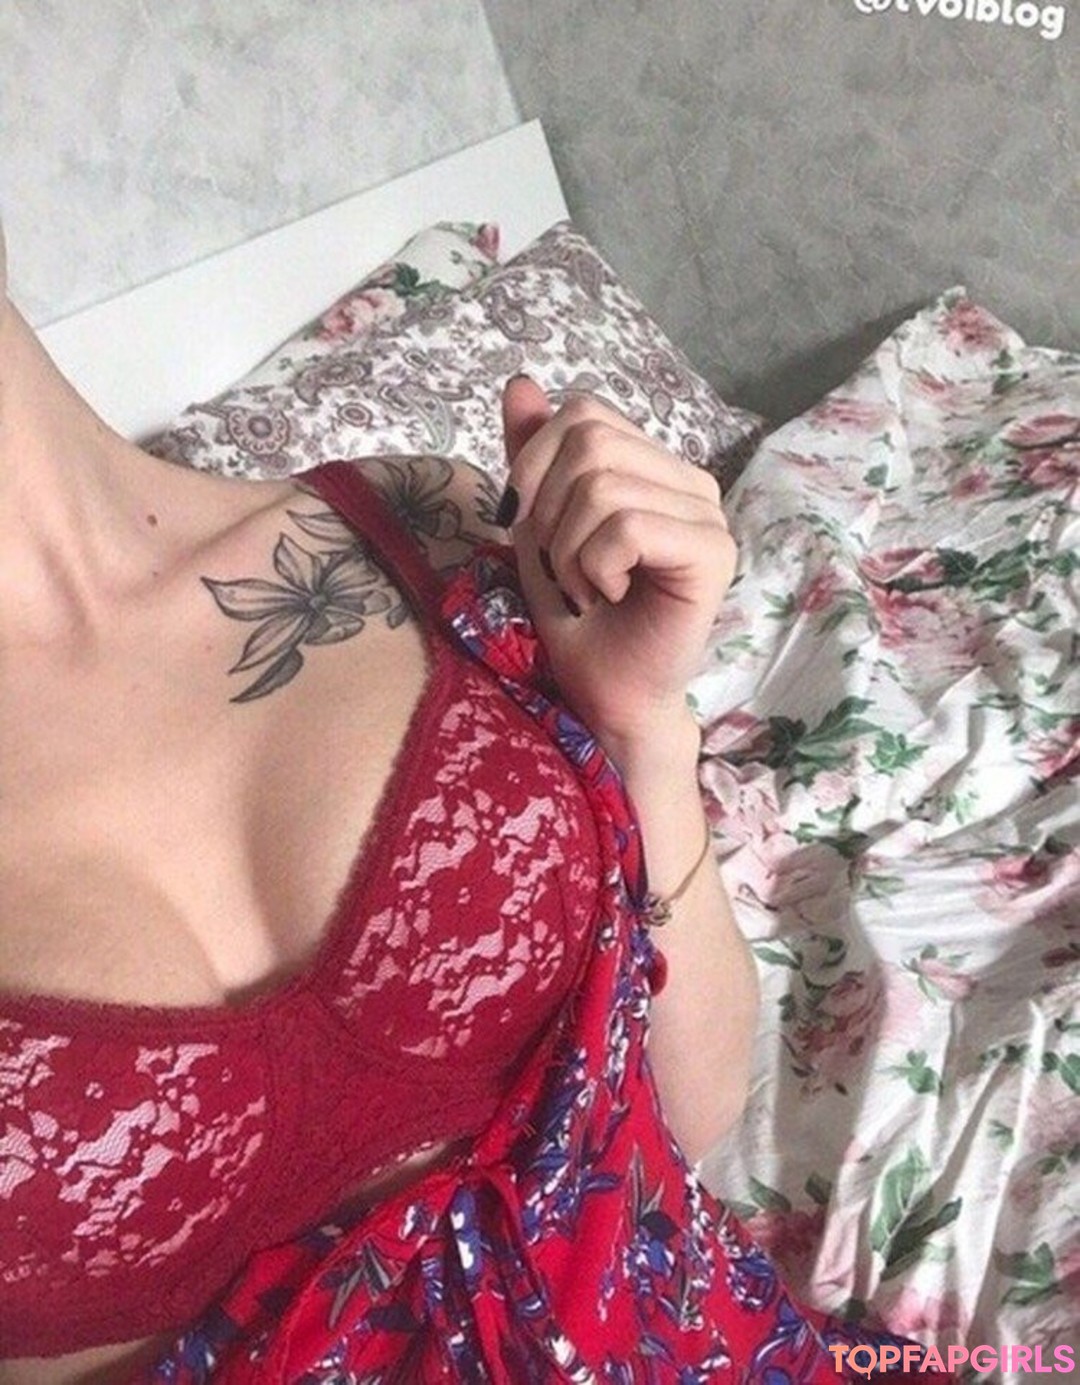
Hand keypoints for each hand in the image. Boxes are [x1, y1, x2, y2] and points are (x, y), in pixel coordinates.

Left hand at [499, 375, 736, 756]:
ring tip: (587, 589)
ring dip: (569, 550)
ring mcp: (708, 515)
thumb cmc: (578, 620)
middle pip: (589, 441)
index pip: (584, 412)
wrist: (607, 695)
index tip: (533, 530)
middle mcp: (689, 481)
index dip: (535, 464)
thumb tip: (520, 383)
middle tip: (565, 569)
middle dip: (549, 512)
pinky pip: (626, 526)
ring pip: (602, 486)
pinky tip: (613, 595)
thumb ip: (533, 457)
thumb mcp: (537, 526)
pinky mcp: (713, 553)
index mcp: (653, 467)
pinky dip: (595, 566)